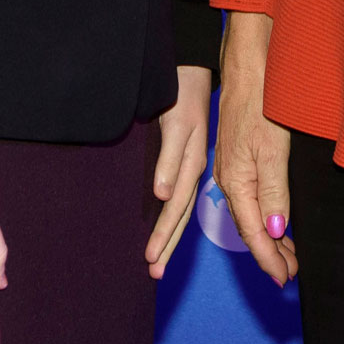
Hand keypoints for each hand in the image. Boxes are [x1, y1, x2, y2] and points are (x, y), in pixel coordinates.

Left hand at [146, 65, 212, 278]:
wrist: (188, 70)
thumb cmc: (181, 95)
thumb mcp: (177, 125)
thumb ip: (170, 160)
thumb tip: (163, 195)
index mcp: (192, 166)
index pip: (176, 210)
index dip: (164, 236)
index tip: (151, 260)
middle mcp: (193, 170)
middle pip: (180, 215)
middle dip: (168, 245)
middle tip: (154, 273)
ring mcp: (190, 164)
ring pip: (180, 207)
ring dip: (170, 233)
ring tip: (157, 258)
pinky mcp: (184, 156)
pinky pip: (180, 194)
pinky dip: (173, 214)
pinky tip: (169, 221)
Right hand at [214, 12, 296, 286]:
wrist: (247, 67)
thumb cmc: (260, 104)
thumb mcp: (273, 149)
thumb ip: (273, 192)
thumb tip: (274, 231)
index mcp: (236, 182)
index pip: (254, 232)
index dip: (269, 258)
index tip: (284, 279)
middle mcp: (231, 180)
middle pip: (250, 227)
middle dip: (270, 254)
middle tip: (291, 274)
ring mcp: (234, 168)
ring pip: (252, 214)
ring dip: (270, 237)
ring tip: (289, 255)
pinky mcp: (240, 157)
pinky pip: (252, 198)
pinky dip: (266, 215)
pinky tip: (276, 220)